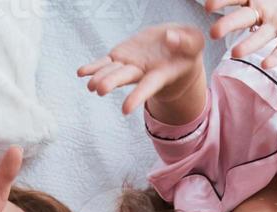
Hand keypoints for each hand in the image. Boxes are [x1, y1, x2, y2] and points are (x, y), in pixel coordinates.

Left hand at [77, 24, 205, 115]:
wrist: (175, 47)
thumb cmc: (187, 49)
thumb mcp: (195, 42)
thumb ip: (186, 42)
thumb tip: (169, 38)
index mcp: (161, 73)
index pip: (148, 86)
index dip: (137, 97)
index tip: (125, 110)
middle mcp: (143, 73)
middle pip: (126, 78)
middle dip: (112, 83)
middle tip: (98, 90)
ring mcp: (130, 65)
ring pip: (113, 71)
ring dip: (100, 77)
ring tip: (88, 84)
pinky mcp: (122, 56)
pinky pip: (105, 63)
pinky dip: (93, 67)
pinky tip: (81, 73)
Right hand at [205, 0, 276, 68]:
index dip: (221, 1)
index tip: (208, 6)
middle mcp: (261, 14)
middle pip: (242, 20)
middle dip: (228, 26)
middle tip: (214, 34)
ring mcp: (276, 26)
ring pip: (260, 36)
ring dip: (248, 44)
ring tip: (236, 54)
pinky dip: (275, 56)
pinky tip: (267, 64)